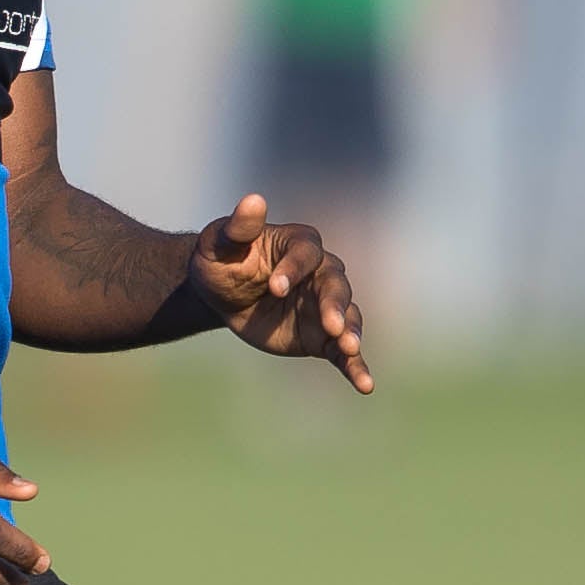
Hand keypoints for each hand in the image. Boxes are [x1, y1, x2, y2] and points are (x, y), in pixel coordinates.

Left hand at [194, 193, 374, 392]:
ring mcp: (325, 306)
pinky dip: (355, 366)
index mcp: (299, 245)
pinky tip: (365, 384)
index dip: (292, 270)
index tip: (274, 288)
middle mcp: (321, 273)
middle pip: (336, 286)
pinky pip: (343, 351)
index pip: (304, 256)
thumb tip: (254, 200)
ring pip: (346, 317)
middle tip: (331, 325)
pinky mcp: (322, 336)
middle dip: (335, 305)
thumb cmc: (220, 259)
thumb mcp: (220, 243)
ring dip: (350, 332)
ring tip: (350, 349)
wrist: (221, 294)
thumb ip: (239, 226)